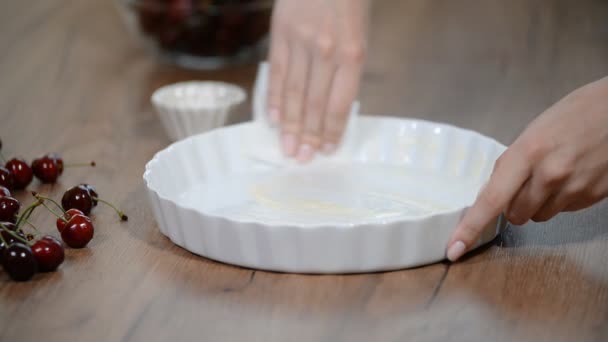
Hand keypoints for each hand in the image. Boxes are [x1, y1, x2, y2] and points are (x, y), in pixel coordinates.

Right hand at [267, 0, 368, 161]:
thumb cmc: (350, 2)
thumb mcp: (361, 34)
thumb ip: (347, 69)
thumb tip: (333, 107)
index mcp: (353, 54)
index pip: (339, 104)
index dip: (331, 131)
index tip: (326, 151)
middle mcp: (326, 52)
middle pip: (314, 104)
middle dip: (308, 135)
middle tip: (300, 159)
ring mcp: (300, 43)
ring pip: (293, 93)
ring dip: (289, 125)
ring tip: (286, 148)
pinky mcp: (280, 34)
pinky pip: (276, 73)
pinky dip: (273, 99)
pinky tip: (273, 120)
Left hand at [446, 76, 607, 260]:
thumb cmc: (575, 114)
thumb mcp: (533, 132)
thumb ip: (510, 164)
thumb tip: (490, 195)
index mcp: (528, 152)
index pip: (491, 200)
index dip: (470, 227)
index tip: (454, 248)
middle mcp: (550, 174)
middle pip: (515, 215)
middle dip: (514, 204)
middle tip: (526, 180)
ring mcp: (574, 188)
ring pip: (539, 217)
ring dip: (538, 203)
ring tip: (554, 173)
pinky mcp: (593, 197)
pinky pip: (563, 211)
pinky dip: (561, 199)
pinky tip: (573, 175)